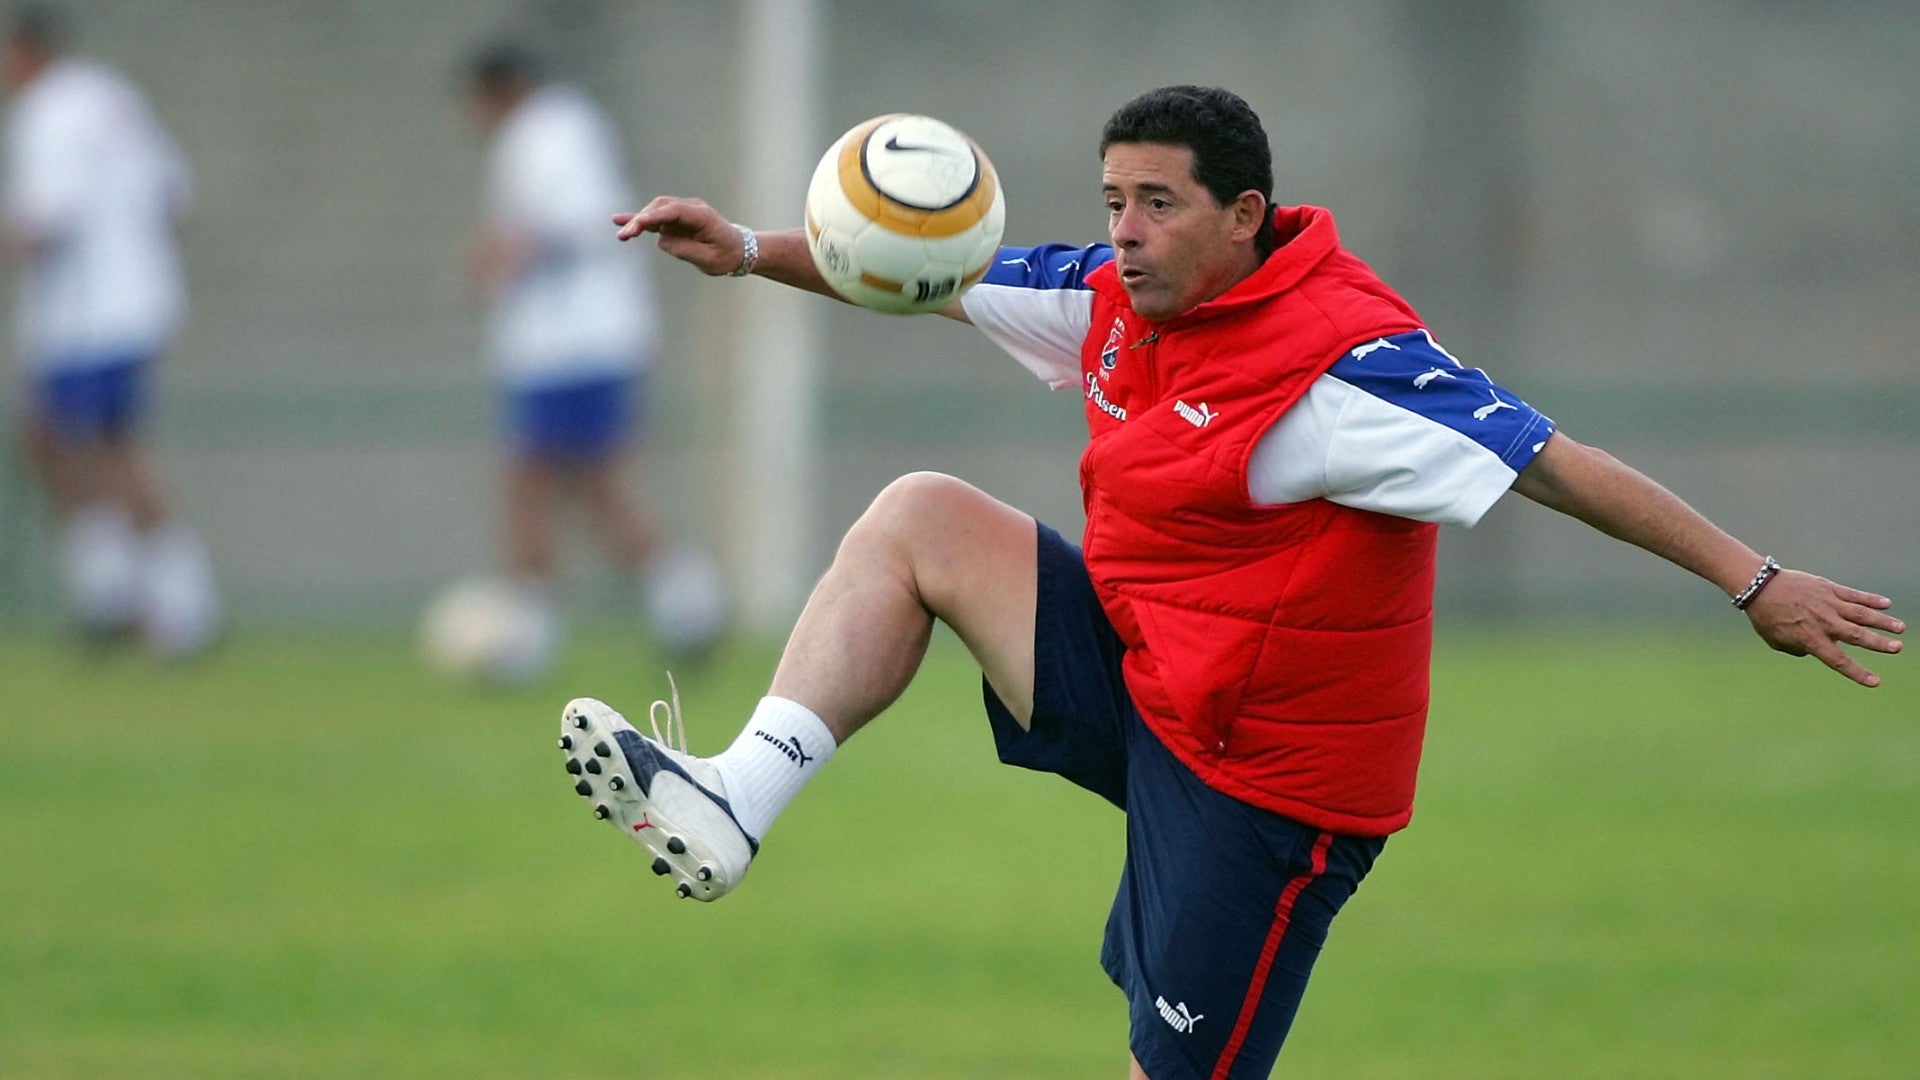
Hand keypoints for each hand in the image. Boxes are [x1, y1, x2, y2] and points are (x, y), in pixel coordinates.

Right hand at [613, 196, 745, 275]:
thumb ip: (684, 249)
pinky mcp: (676, 220)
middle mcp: (691, 209)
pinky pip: (655, 218)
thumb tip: (661, 240)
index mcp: (702, 216)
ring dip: (638, 222)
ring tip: (622, 235)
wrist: (739, 249)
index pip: (673, 211)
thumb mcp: (708, 259)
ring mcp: (683, 212)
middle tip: (625, 236)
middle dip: (641, 220)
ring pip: (655, 211)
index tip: (638, 223)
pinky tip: (618, 220)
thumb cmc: (726, 255)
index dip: (653, 216)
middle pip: (660, 208)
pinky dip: (639, 220)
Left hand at [1744, 568, 1903, 686]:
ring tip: (1900, 627)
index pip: (1839, 661)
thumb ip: (1797, 650)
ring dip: (1882, 621)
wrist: (1759, 586)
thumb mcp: (1776, 641)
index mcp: (1811, 639)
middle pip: (1857, 636)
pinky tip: (1886, 603)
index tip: (1875, 682)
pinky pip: (1853, 595)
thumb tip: (1812, 651)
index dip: (1857, 672)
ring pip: (1861, 614)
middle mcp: (1824, 623)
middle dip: (1879, 643)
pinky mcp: (1828, 588)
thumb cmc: (1765, 616)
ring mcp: (1828, 604)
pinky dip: (1870, 599)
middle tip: (1898, 648)